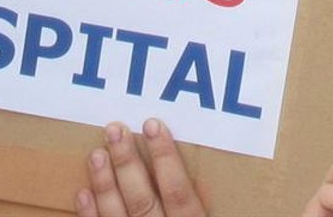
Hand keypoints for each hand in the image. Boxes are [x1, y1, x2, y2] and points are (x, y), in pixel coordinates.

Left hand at [78, 121, 203, 216]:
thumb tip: (250, 172)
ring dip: (105, 185)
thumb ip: (204, 196)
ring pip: (117, 216)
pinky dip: (90, 214)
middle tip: (114, 130)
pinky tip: (83, 193)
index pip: (178, 191)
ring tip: (96, 153)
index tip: (153, 125)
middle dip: (127, 163)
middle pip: (143, 199)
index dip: (165, 158)